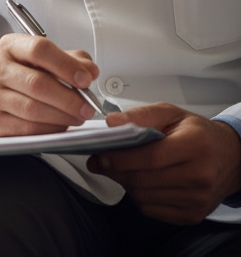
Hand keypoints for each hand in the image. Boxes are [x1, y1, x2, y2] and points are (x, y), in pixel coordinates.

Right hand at [0, 33, 98, 135]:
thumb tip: (90, 70)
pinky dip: (50, 129)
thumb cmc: (20, 75)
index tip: (86, 79)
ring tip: (77, 117)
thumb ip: (70, 60)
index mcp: (10, 46)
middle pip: (37, 83)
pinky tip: (59, 125)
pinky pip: (27, 128)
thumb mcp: (42, 59)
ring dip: (63, 116)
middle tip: (87, 107)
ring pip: (33, 109)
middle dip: (69, 98)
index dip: (66, 65)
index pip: (39, 50)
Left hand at [86, 104, 240, 223]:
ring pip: (144, 197)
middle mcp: (200, 175)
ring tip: (120, 168)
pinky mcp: (192, 215)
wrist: (229, 158)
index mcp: (195, 145)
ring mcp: (197, 199)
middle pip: (145, 179)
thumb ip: (140, 115)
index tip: (100, 154)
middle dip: (115, 171)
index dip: (121, 158)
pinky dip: (138, 196)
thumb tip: (111, 122)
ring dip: (125, 183)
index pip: (151, 157)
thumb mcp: (170, 113)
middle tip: (100, 161)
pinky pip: (152, 210)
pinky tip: (139, 181)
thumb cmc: (197, 133)